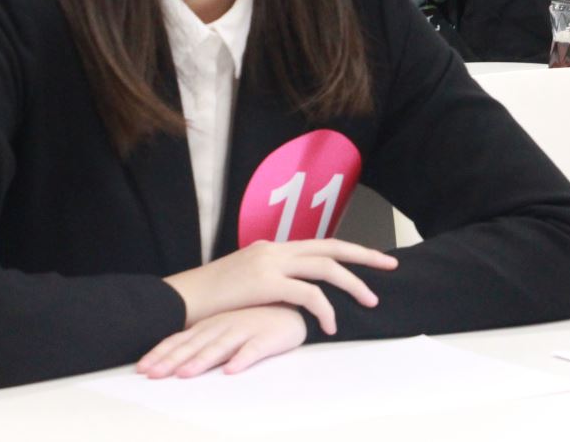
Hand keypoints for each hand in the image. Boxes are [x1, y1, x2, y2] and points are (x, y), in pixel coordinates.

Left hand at [138, 306, 306, 378]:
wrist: (292, 308)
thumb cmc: (254, 320)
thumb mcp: (223, 327)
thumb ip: (201, 340)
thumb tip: (170, 361)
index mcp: (211, 324)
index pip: (181, 340)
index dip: (161, 354)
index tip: (142, 369)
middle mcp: (224, 325)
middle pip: (195, 345)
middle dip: (172, 360)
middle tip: (154, 375)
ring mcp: (246, 329)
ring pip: (221, 346)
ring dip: (202, 360)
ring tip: (186, 374)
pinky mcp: (269, 337)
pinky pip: (254, 349)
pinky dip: (242, 358)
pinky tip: (232, 370)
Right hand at [162, 238, 397, 334]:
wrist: (179, 300)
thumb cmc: (209, 299)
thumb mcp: (244, 282)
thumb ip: (271, 281)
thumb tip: (292, 293)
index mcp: (272, 247)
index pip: (319, 244)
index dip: (348, 250)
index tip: (371, 257)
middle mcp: (275, 248)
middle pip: (331, 247)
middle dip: (365, 255)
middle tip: (391, 264)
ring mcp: (271, 262)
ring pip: (326, 267)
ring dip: (352, 284)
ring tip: (370, 301)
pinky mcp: (266, 282)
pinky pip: (308, 294)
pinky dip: (325, 308)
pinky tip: (330, 324)